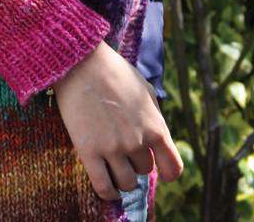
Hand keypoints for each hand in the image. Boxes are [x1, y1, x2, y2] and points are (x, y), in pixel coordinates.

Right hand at [52, 40, 182, 200]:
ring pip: (126, 182)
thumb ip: (154, 116)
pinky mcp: (89, 151)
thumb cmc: (112, 70)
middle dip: (136, 162)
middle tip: (123, 148)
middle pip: (144, 171)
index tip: (160, 170)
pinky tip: (108, 188)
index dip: (167, 171)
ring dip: (122, 177)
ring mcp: (113, 148)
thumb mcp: (144, 89)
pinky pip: (103, 187)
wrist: (80, 62)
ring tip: (114, 165)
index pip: (173, 167)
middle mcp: (137, 141)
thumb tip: (157, 138)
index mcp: (155, 126)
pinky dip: (108, 192)